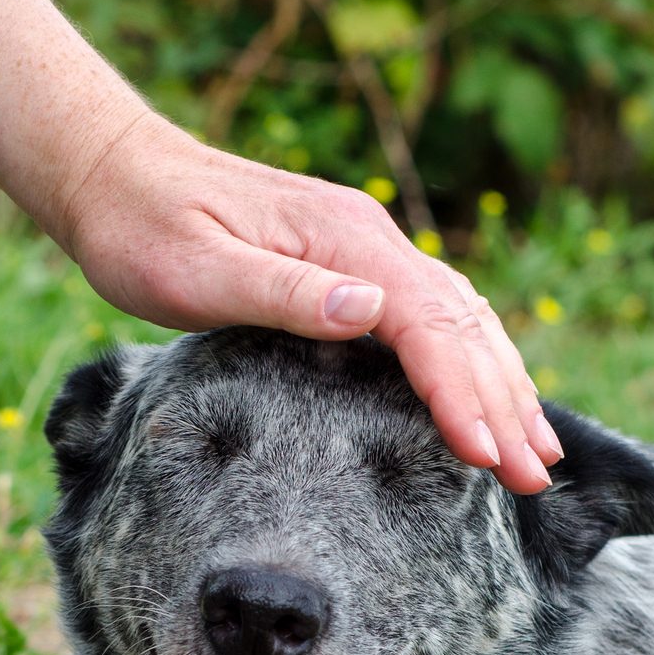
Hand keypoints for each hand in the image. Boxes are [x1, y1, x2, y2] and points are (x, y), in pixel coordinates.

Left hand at [0, 0, 557, 492]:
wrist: (115, 175)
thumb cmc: (144, 230)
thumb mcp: (201, 268)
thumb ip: (285, 292)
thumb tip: (369, 311)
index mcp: (346, 241)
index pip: (428, 326)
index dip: (462, 395)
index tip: (485, 456)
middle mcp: (371, 240)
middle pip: (464, 327)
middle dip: (506, 405)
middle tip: (537, 479)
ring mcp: (367, 251)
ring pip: (461, 322)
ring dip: (503, 386)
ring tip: (536, 452)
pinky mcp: (351, 266)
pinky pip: (433, 320)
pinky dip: (470, 364)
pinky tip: (483, 402)